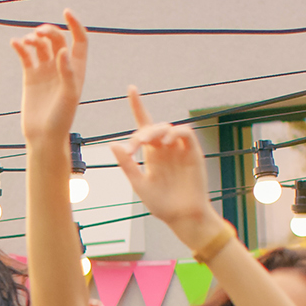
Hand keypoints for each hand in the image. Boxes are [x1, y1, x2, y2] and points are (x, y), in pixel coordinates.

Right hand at [12, 10, 88, 143]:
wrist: (43, 137)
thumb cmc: (61, 119)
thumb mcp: (68, 96)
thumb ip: (67, 72)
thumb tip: (63, 50)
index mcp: (76, 69)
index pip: (79, 40)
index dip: (75, 24)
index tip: (66, 12)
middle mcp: (61, 67)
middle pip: (57, 39)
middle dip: (49, 32)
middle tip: (39, 34)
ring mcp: (45, 71)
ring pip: (40, 46)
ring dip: (34, 38)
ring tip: (28, 41)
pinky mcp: (30, 77)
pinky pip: (26, 57)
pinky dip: (20, 48)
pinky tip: (15, 43)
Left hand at [108, 87, 224, 244]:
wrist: (182, 217)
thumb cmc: (161, 204)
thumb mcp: (138, 184)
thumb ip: (126, 164)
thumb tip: (112, 144)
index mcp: (151, 154)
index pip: (143, 125)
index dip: (138, 106)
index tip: (131, 88)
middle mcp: (165, 148)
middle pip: (153, 127)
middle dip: (142, 133)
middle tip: (134, 147)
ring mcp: (179, 150)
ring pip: (168, 128)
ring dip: (156, 131)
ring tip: (147, 143)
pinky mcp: (193, 152)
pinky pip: (185, 133)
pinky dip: (175, 133)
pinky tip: (166, 141)